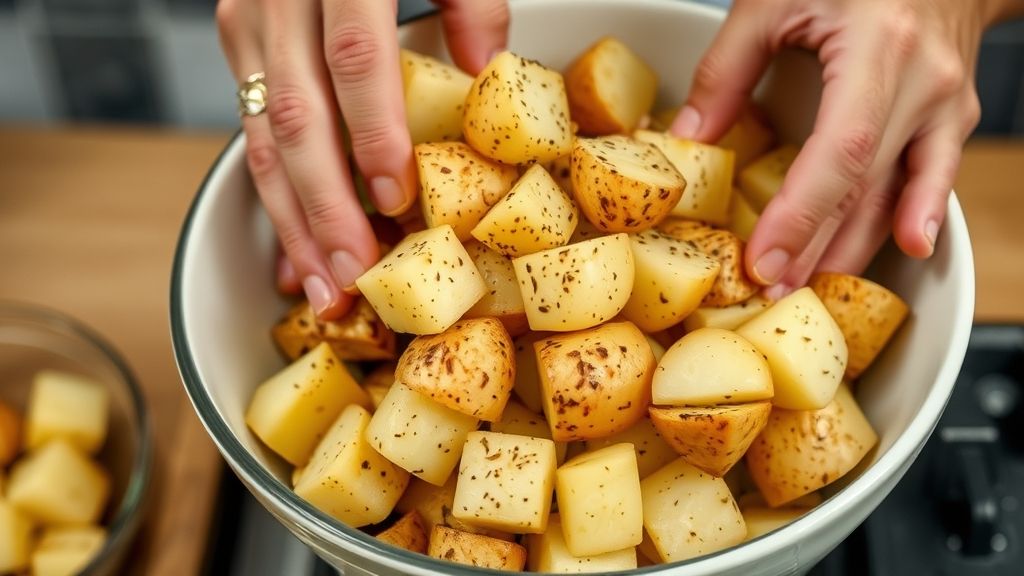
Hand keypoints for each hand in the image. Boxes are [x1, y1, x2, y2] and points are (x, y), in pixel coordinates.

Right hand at [216, 0, 508, 318]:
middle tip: (355, 278)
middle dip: (325, 209)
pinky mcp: (239, 44)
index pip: (354, 56)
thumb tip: (485, 69)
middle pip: (295, 117)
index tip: (398, 198)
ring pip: (260, 139)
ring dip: (293, 223)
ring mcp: (248, 24)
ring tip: (324, 289)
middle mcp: (277, 2)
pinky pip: (249, 135)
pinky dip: (275, 201)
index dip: (374, 132)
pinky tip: (294, 255)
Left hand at [672, 0, 1012, 298]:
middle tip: (769, 291)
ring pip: (900, 194)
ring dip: (854, 248)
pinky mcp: (954, 114)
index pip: (839, 152)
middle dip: (816, 249)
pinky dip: (917, 215)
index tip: (762, 258)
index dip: (801, 214)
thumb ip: (726, 67)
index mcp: (878, 48)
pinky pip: (935, 176)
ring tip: (809, 287)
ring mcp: (946, 102)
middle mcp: (923, 82)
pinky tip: (910, 250)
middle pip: (866, 187)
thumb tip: (687, 138)